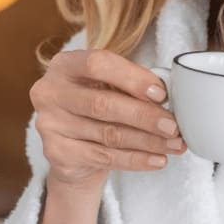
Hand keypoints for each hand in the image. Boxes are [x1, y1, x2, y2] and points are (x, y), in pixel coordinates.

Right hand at [29, 49, 184, 189]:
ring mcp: (49, 124)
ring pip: (108, 134)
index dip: (132, 78)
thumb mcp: (110, 87)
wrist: (73, 149)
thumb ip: (132, 85)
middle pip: (103, 104)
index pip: (97, 64)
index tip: (161, 93)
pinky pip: (104, 157)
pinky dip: (136, 160)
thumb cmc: (98, 107)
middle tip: (173, 126)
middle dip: (144, 116)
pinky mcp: (56, 153)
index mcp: (64, 65)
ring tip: (174, 144)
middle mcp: (50, 92)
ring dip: (148, 141)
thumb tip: (169, 97)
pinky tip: (157, 160)